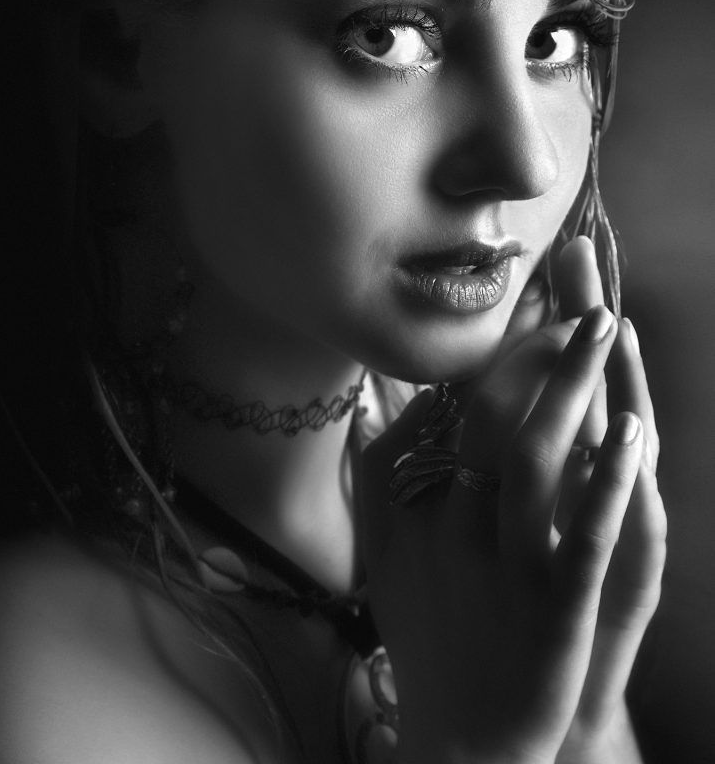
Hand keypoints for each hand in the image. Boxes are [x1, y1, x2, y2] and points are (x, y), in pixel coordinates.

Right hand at [361, 241, 664, 763]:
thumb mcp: (381, 549)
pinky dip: (606, 483)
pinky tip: (631, 434)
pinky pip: (582, 537)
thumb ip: (375, 471)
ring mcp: (505, 566)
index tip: (519, 287)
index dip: (490, 344)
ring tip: (601, 326)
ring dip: (569, 389)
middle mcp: (454, 524)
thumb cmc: (426, 631)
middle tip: (570, 281)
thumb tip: (369, 398)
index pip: (453, 407)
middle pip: (492, 414)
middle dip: (532, 344)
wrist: (459, 741)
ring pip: (533, 460)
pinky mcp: (553, 610)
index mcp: (417, 503)